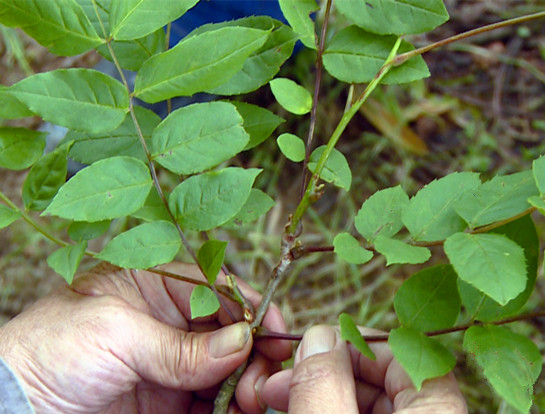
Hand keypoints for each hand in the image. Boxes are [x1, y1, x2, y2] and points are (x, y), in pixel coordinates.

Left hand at [0, 262, 290, 413]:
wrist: (14, 407)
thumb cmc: (50, 349)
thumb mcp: (115, 334)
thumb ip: (179, 344)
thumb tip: (241, 341)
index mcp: (156, 286)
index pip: (218, 289)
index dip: (251, 306)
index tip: (274, 330)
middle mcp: (170, 323)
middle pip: (232, 331)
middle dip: (254, 351)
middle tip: (263, 377)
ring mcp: (172, 365)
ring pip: (229, 368)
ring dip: (248, 381)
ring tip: (252, 399)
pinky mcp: (170, 402)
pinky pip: (213, 401)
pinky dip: (232, 406)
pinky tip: (240, 410)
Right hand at [261, 325, 467, 413]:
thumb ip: (324, 388)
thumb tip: (318, 337)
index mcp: (438, 411)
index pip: (406, 353)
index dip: (355, 344)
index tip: (314, 348)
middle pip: (387, 381)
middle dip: (328, 373)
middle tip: (280, 380)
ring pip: (376, 407)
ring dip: (326, 395)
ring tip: (278, 398)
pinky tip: (303, 412)